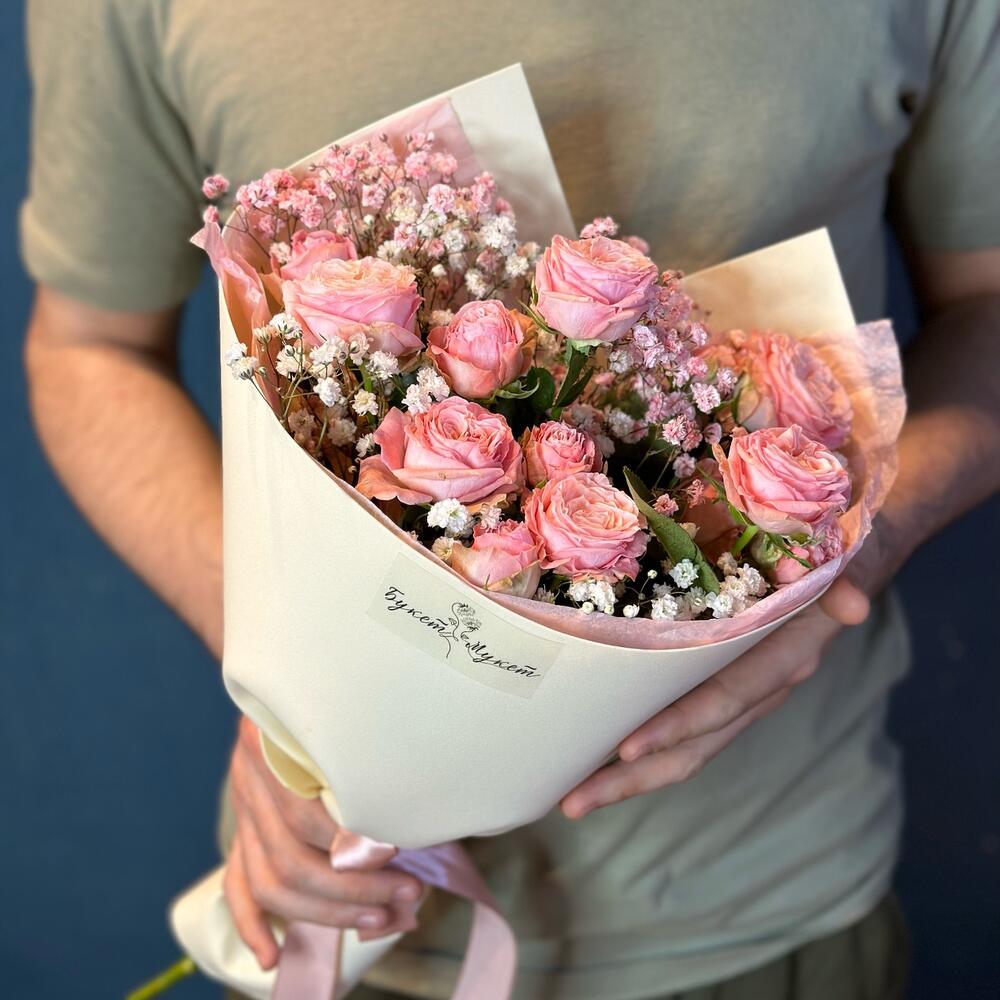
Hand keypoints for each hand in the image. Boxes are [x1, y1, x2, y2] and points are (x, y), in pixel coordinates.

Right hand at [224, 717, 422, 969]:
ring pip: (270, 881)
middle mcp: (252, 778)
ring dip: (327, 911)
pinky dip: (252, 924)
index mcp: (275, 742)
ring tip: (381, 920)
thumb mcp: (355, 708)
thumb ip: (378, 748)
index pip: (302, 812)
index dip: (349, 840)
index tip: (397, 849)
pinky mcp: (243, 831)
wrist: (290, 676)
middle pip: (290, 857)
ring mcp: (244, 808)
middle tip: (408, 893)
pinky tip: (272, 954)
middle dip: (354, 886)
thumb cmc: (343, 694)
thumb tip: (429, 807)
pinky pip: (237, 884)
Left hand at [560, 575, 870, 818]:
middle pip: (694, 747)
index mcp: (783, 661)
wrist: (847, 570)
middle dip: (634, 777)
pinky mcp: (723, 689)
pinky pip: (683, 728)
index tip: (628, 748)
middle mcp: (759, 689)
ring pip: (685, 748)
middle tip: (573, 801)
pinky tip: (598, 752)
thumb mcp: (846, 563)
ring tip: (574, 793)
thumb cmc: (836, 560)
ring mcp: (740, 696)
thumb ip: (850, 580)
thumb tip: (855, 604)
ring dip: (630, 774)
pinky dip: (644, 745)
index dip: (680, 725)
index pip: (724, 701)